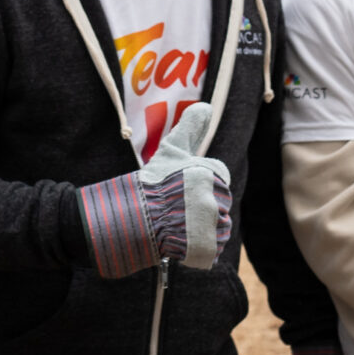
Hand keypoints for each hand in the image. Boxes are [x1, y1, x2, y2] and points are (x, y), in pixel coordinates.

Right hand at [79, 103, 232, 278]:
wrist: (134, 218)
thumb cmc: (152, 182)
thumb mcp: (171, 150)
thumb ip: (190, 127)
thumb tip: (206, 106)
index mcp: (213, 174)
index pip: (218, 178)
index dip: (198, 182)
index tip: (180, 188)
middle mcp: (217, 199)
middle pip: (218, 202)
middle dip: (200, 205)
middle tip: (176, 208)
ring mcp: (215, 225)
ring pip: (217, 225)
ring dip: (201, 227)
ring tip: (177, 224)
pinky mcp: (210, 248)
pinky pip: (212, 248)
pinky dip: (199, 247)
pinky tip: (180, 241)